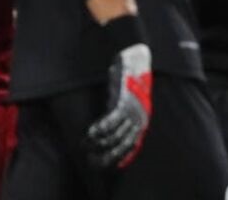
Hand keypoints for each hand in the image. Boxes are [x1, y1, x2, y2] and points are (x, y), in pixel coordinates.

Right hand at [86, 43, 152, 167]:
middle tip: (91, 160)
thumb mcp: (129, 102)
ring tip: (85, 145)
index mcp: (141, 121)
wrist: (136, 61)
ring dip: (98, 144)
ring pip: (115, 137)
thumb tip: (111, 126)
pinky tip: (89, 134)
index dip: (119, 158)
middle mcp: (139, 119)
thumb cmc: (131, 80)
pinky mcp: (124, 102)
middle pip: (122, 146)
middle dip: (106, 156)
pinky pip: (111, 121)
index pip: (132, 146)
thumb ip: (121, 115)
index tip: (107, 166)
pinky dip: (99, 130)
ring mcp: (132, 111)